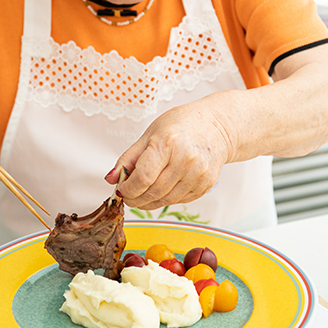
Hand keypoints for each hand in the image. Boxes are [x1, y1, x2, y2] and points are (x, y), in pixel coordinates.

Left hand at [106, 98, 232, 209]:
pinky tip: (161, 190)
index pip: (143, 178)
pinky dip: (166, 199)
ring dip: (149, 202)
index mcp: (168, 143)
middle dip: (136, 198)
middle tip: (128, 196)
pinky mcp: (206, 184)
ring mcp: (198, 174)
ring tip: (142, 195)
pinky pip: (180, 200)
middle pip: (153, 192)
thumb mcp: (150, 133)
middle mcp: (186, 159)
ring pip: (166, 200)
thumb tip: (111, 178)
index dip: (128, 189)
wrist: (216, 126)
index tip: (121, 190)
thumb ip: (129, 157)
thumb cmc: (182, 124)